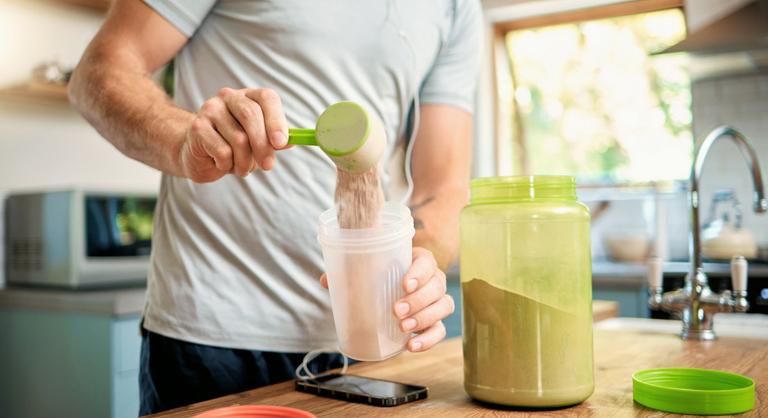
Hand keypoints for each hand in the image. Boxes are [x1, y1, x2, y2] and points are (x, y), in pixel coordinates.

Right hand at [180, 87, 288, 182]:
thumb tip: (293, 141)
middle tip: (268, 166)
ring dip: (245, 162)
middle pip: (251, 115)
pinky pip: (222, 151)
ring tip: (242, 168)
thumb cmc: (234, 146)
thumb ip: (275, 140)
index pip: (267, 98)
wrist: (199, 155)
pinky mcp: (198, 126)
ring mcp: (211, 109)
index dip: (276, 120)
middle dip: (263, 145)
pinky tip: (223, 164)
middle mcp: (229, 97)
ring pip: (238, 138)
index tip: (281, 143)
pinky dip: (228, 164)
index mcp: (249, 96)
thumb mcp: (259, 143)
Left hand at [319, 247, 454, 352]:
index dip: (420, 273)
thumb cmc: (380, 276)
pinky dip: (428, 340)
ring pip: (444, 306)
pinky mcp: (435, 322)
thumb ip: (348, 273)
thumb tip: (326, 280)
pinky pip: (440, 330)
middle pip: (437, 286)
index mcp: (419, 261)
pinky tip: (411, 346)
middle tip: (396, 310)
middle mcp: (433, 279)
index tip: (404, 284)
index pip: (427, 262)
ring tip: (403, 327)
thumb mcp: (367, 271)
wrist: (391, 292)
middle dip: (418, 300)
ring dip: (425, 318)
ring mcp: (437, 301)